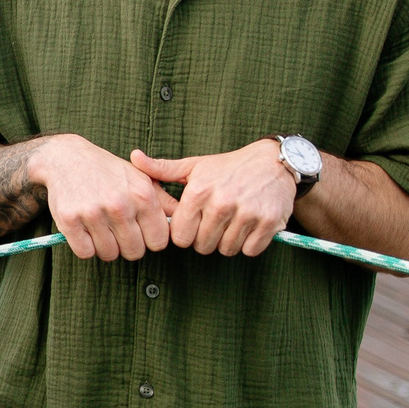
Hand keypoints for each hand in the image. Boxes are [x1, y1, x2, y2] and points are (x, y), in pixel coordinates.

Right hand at [30, 135, 174, 260]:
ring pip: (109, 254)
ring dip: (105, 247)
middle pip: (135, 252)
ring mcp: (93, 213)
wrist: (66, 157)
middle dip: (127, 246)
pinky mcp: (69, 220)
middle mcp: (120, 205)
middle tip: (117, 232)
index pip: (159, 241)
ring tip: (100, 229)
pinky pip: (85, 252)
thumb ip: (162, 200)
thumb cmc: (107, 170)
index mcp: (142, 195)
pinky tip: (85, 231)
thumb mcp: (139, 177)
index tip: (139, 232)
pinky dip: (85, 247)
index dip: (149, 240)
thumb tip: (182, 218)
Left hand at [130, 141, 297, 256]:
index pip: (181, 237)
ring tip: (233, 222)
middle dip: (207, 239)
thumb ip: (162, 168)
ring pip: (226, 250)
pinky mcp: (268, 223)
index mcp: (198, 192)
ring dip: (229, 241)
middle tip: (216, 222)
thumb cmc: (229, 167)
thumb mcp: (195, 165)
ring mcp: (246, 214)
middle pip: (202, 246)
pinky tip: (250, 226)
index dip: (187, 233)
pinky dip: (250, 243)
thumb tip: (134, 157)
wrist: (274, 162)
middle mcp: (221, 203)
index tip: (196, 223)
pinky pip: (250, 250)